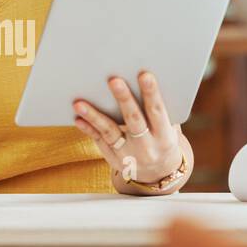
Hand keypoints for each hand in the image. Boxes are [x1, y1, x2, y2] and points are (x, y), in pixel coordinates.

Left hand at [72, 71, 184, 188]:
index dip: (152, 93)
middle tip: (114, 80)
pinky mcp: (114, 158)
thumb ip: (157, 110)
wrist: (158, 172)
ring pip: (110, 132)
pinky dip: (88, 129)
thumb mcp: (168, 128)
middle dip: (124, 99)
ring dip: (94, 116)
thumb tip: (141, 79)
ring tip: (79, 103)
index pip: (157, 112)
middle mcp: (147, 147)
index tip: (145, 75)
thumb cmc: (161, 138)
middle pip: (133, 120)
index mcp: (164, 136)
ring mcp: (129, 154)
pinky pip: (99, 141)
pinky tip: (78, 118)